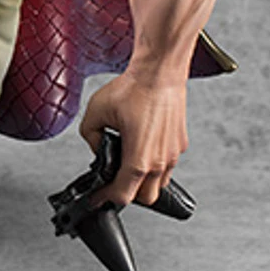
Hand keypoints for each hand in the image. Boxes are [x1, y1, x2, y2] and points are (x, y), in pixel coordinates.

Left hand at [79, 72, 187, 208]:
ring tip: (128, 168)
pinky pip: (168, 166)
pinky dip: (155, 167)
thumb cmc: (135, 88)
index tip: (97, 196)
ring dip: (144, 183)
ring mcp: (173, 153)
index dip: (105, 198)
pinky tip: (142, 151)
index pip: (123, 195)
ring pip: (159, 184)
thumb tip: (97, 147)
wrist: (160, 72)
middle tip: (113, 182)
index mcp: (139, 158)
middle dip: (127, 194)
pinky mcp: (180, 143)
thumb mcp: (96, 111)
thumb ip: (89, 135)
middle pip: (145, 198)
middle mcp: (160, 160)